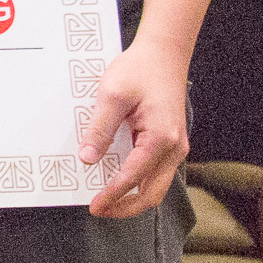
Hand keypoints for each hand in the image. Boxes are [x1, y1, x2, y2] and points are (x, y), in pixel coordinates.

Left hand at [77, 38, 188, 218]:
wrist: (164, 52)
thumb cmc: (140, 69)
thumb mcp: (112, 95)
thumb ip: (100, 129)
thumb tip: (88, 159)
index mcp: (161, 138)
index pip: (133, 178)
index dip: (113, 196)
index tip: (95, 206)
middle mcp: (174, 147)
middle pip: (152, 193)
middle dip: (125, 207)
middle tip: (99, 210)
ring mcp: (175, 146)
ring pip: (156, 185)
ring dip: (131, 196)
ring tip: (106, 199)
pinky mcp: (169, 142)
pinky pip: (154, 171)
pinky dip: (137, 181)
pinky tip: (116, 178)